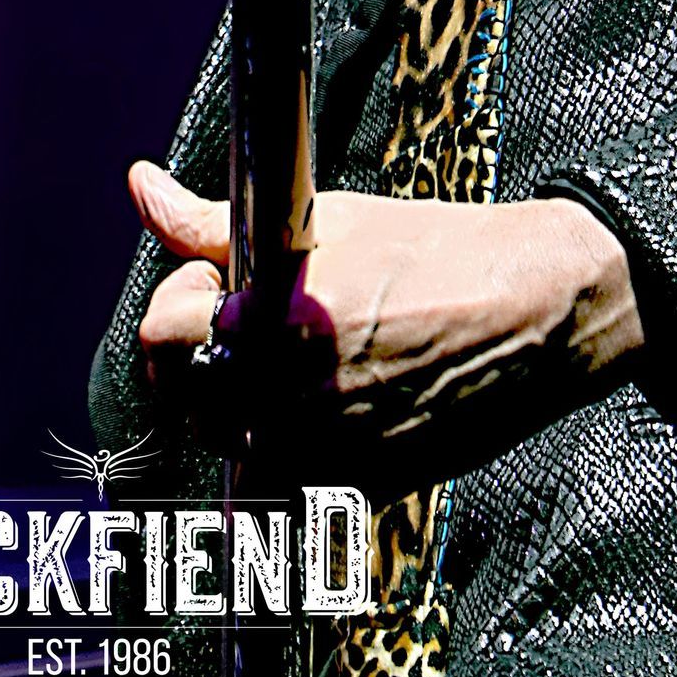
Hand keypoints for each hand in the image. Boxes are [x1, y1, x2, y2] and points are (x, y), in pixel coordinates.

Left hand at [130, 162, 643, 488]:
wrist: (534, 312)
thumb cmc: (435, 254)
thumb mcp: (323, 221)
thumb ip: (214, 222)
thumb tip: (142, 187)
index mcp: (271, 328)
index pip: (160, 336)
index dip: (187, 295)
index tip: (225, 279)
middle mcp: (286, 404)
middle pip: (187, 395)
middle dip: (209, 351)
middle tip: (269, 314)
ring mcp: (320, 457)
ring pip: (231, 438)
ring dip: (248, 399)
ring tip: (310, 352)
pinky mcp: (355, 490)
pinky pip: (283, 475)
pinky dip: (295, 438)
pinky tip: (342, 391)